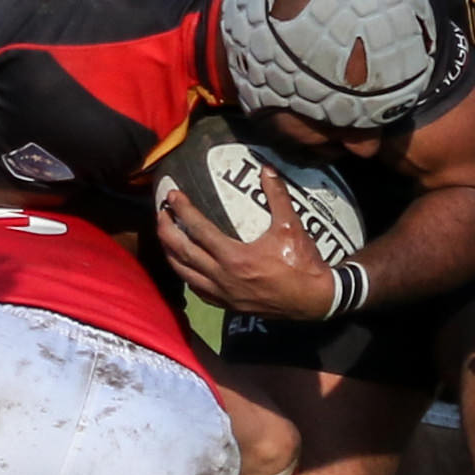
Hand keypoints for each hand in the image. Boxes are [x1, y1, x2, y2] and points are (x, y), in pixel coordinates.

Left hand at [154, 168, 351, 317]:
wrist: (314, 301)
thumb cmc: (302, 263)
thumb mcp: (292, 226)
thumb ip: (278, 196)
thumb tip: (267, 168)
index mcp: (234, 257)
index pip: (198, 230)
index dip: (182, 211)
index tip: (172, 195)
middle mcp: (222, 277)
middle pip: (182, 252)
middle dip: (166, 231)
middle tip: (160, 213)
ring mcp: (222, 294)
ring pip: (184, 274)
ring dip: (170, 253)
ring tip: (165, 236)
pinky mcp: (228, 305)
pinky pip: (197, 290)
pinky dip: (185, 275)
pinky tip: (184, 266)